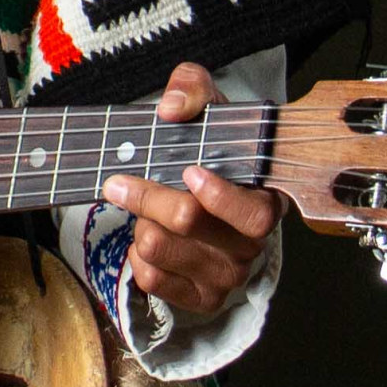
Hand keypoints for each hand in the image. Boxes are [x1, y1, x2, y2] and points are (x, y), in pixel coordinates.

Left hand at [98, 60, 281, 314]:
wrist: (201, 185)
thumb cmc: (210, 146)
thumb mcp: (206, 105)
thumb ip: (192, 89)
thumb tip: (171, 108)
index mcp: (266, 201)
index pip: (253, 214)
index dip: (218, 196)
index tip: (188, 170)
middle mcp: (252, 245)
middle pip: (189, 224)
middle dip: (148, 198)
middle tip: (120, 183)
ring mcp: (228, 275)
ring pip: (161, 250)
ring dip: (140, 224)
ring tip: (144, 211)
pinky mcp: (200, 298)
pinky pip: (153, 280)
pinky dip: (136, 256)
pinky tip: (146, 235)